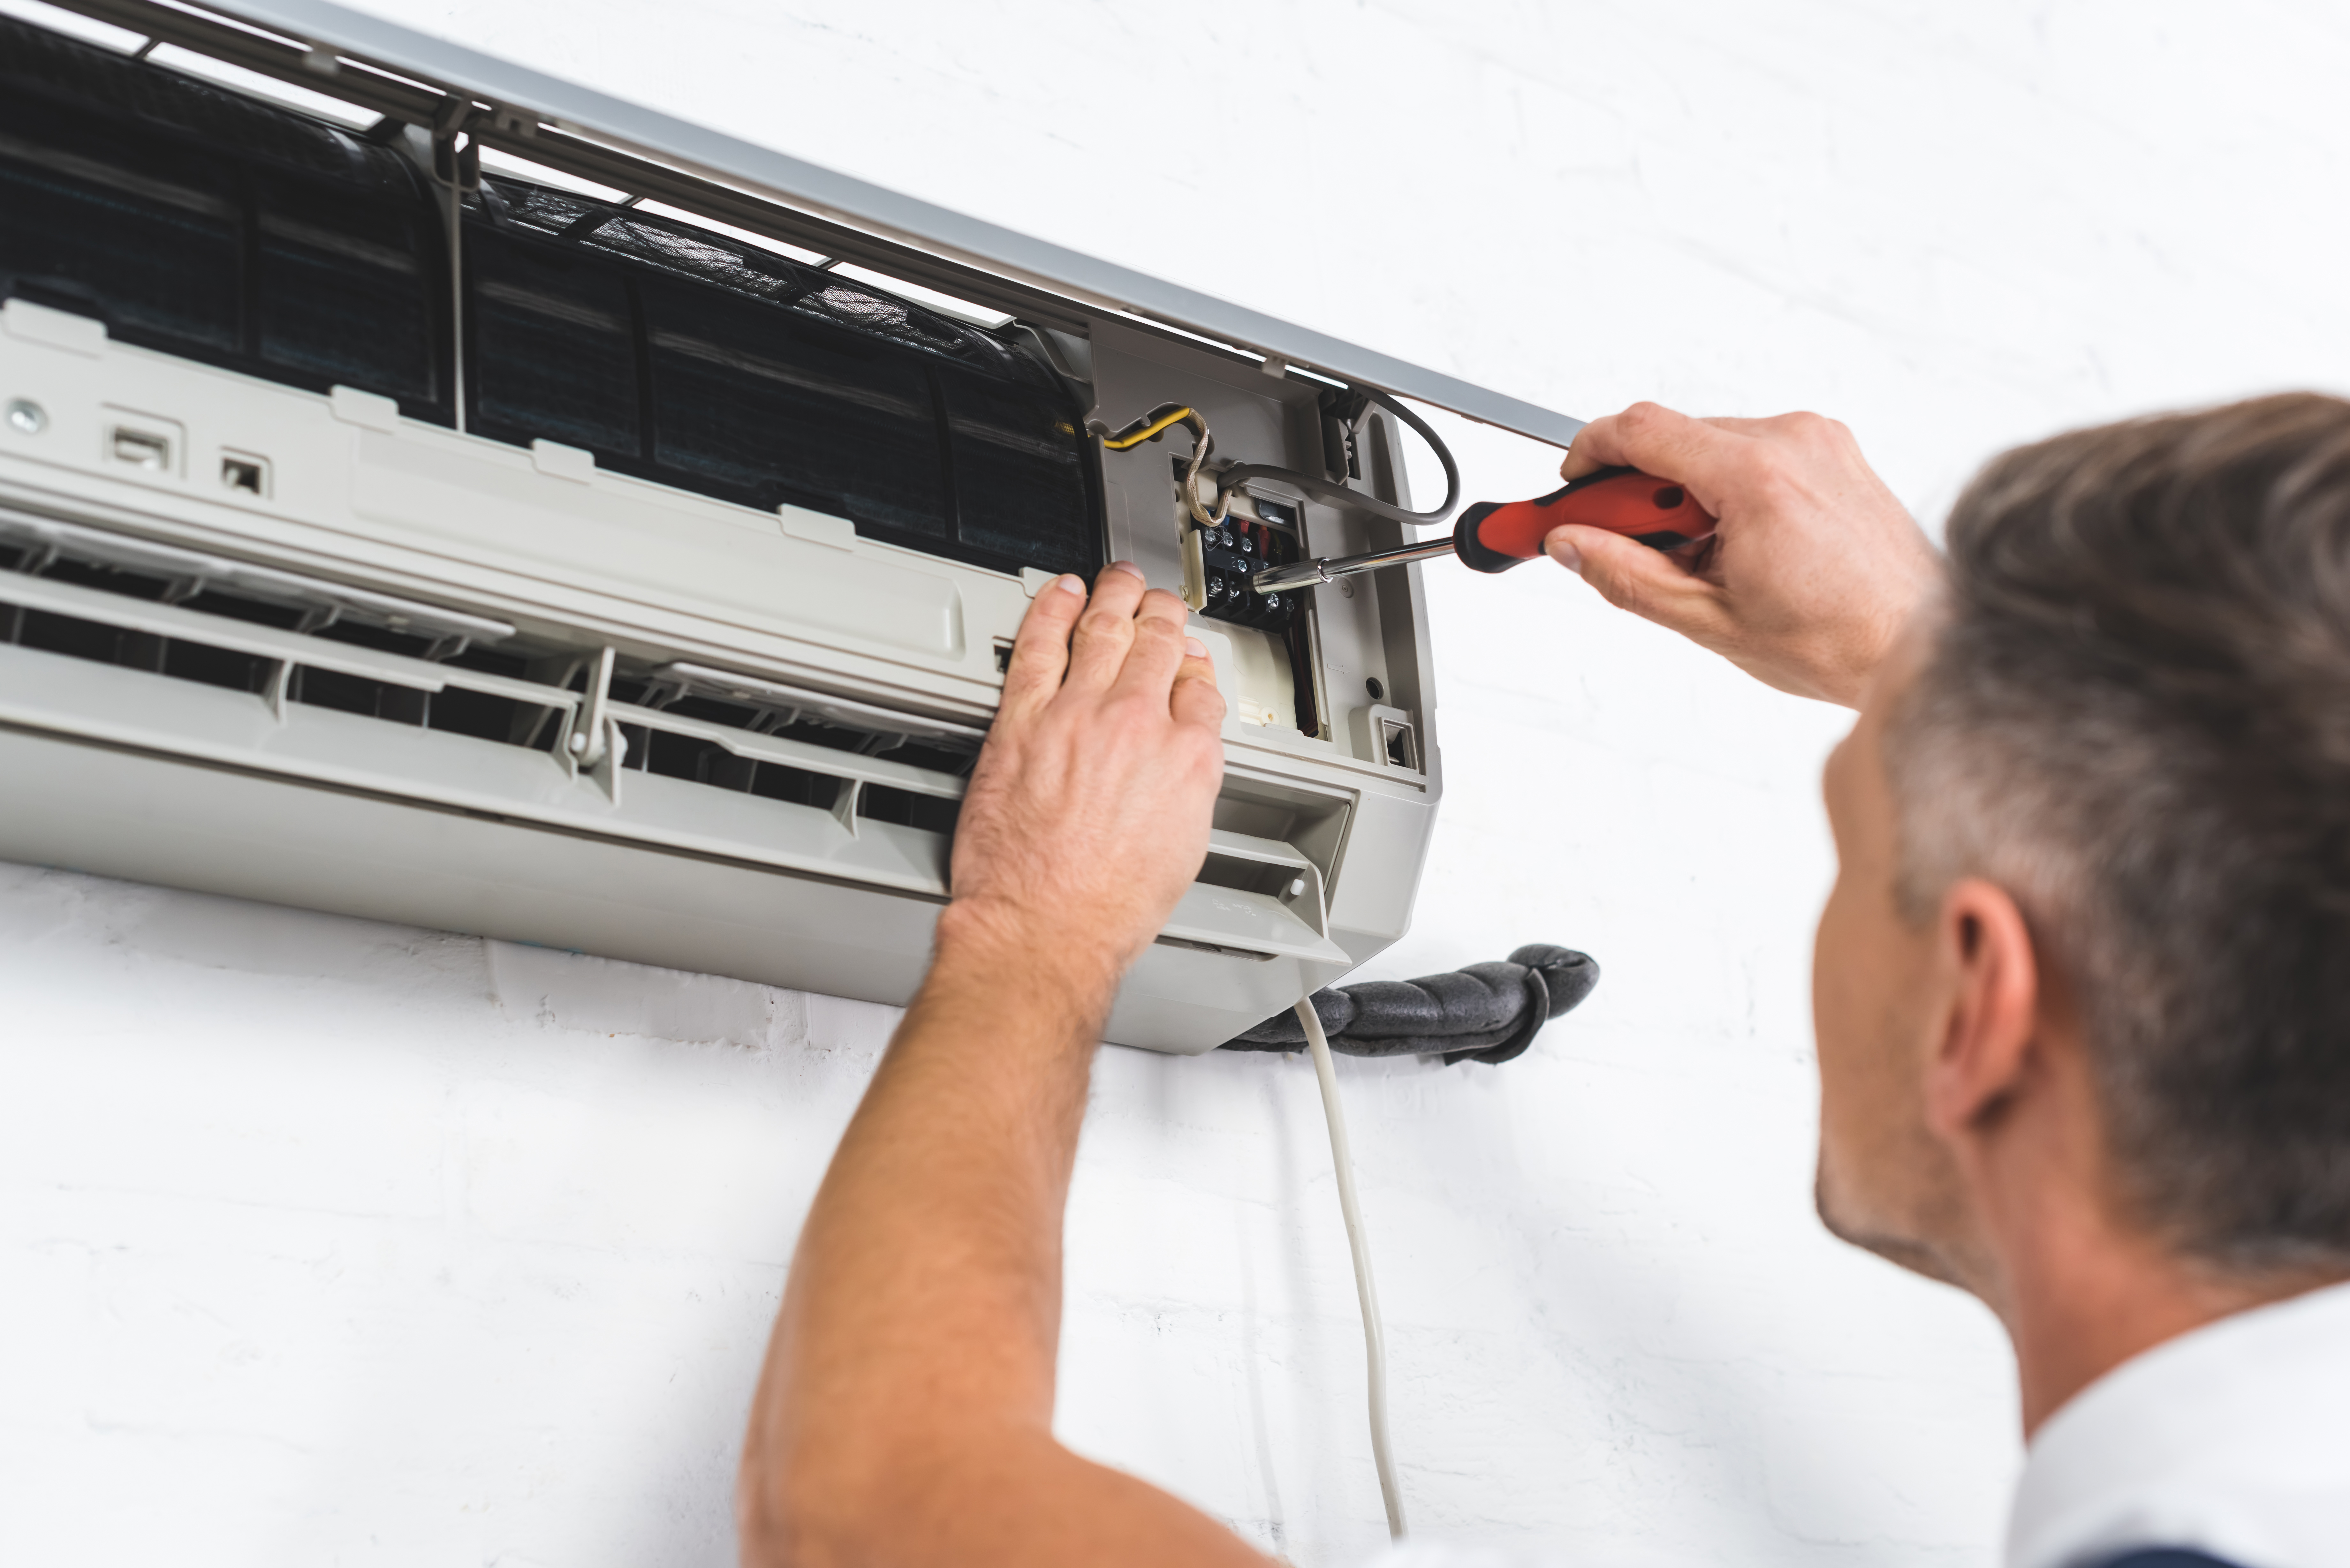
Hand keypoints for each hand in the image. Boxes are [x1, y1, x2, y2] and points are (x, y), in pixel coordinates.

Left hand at [943, 562, 1225, 990]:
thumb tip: (1184, 766)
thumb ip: (1188, 788)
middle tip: (1160, 603)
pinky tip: (1059, 594)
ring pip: (1104, 630)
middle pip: (1158, 645)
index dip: (1194, 668)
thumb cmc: (1107, 907)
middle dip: (1163, 616)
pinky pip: (1038, 646)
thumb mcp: (1183, 848)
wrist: (1045, 928)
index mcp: (1188, 759)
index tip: (1187, 663)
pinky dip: (1051, 611)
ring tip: (1119, 581)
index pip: (1200, 688)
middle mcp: (1137, 725)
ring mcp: (1078, 715)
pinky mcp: (1023, 719)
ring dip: (1115, 597)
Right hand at [1547, 404, 1940, 706]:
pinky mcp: (1835, 451)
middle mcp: (1792, 441)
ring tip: (1705, 562)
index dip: (1588, 456)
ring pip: (1713, 447)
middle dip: (1640, 494)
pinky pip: (1755, 453)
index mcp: (1756, 476)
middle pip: (1674, 439)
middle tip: (1629, 549)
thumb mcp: (1708, 619)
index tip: (1568, 490)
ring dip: (1687, 496)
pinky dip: (1729, 491)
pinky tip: (1740, 547)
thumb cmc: (1837, 640)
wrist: (1922, 643)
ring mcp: (1819, 441)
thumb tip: (1568, 544)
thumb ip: (1625, 574)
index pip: (1641, 430)